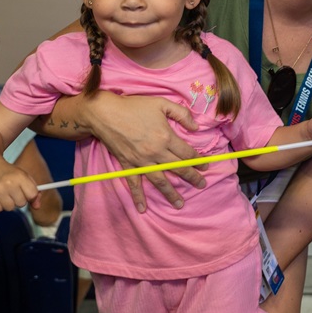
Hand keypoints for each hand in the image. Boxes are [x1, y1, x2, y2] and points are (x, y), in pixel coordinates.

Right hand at [0, 162, 39, 211]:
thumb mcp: (25, 178)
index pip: (32, 195)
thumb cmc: (11, 175)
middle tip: (13, 192)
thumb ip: (34, 192)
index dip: (30, 196)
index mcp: (20, 176)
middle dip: (19, 200)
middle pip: (21, 203)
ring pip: (10, 208)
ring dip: (8, 204)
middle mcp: (9, 183)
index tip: (26, 192)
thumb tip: (37, 207)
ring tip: (5, 194)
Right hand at [84, 93, 203, 212]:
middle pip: (178, 168)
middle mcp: (156, 152)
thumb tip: (196, 128)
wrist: (105, 113)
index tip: (206, 166)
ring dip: (170, 194)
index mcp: (166, 137)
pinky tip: (143, 209)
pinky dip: (138, 197)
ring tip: (179, 204)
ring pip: (160, 181)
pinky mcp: (128, 165)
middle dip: (192, 178)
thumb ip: (181, 114)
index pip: (187, 153)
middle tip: (202, 185)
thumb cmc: (134, 106)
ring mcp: (141, 161)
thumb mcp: (162, 103)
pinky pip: (134, 183)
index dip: (198, 160)